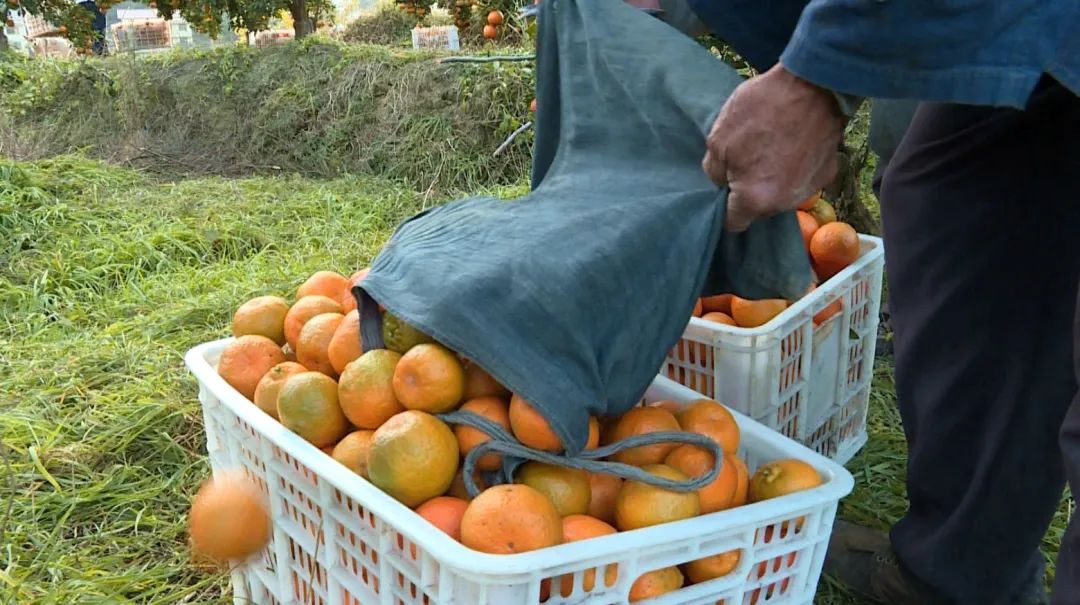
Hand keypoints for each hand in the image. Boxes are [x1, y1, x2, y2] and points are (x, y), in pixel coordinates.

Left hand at [703, 64, 843, 231]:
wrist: (814, 84)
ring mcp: (809, 189)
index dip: (723, 207)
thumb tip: (723, 184)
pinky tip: (790, 143)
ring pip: (780, 195)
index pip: (732, 223)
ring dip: (772, 180)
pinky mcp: (826, 173)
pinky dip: (794, 168)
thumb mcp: (718, 140)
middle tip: (745, 158)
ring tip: (769, 147)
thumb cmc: (760, 110)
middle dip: (748, 191)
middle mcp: (784, 203)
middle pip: (758, 209)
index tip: (723, 188)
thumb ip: (715, 172)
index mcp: (755, 200)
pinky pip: (800, 180)